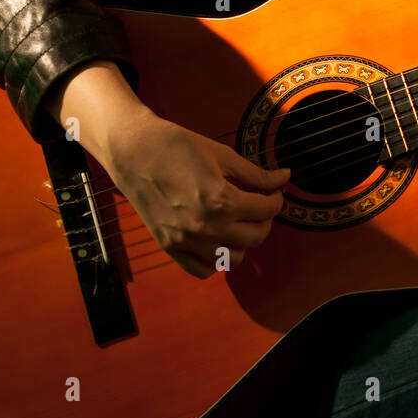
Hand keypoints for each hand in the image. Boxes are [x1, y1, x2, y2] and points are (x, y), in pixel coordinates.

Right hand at [101, 108, 290, 277]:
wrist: (133, 152)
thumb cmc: (178, 147)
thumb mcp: (223, 155)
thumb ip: (256, 174)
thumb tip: (285, 178)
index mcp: (221, 200)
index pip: (266, 210)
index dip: (277, 199)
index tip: (274, 192)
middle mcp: (206, 227)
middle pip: (256, 237)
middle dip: (265, 220)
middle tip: (260, 206)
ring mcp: (186, 241)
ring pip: (234, 259)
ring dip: (244, 242)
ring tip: (239, 222)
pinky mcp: (170, 247)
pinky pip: (203, 270)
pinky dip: (216, 260)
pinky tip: (218, 240)